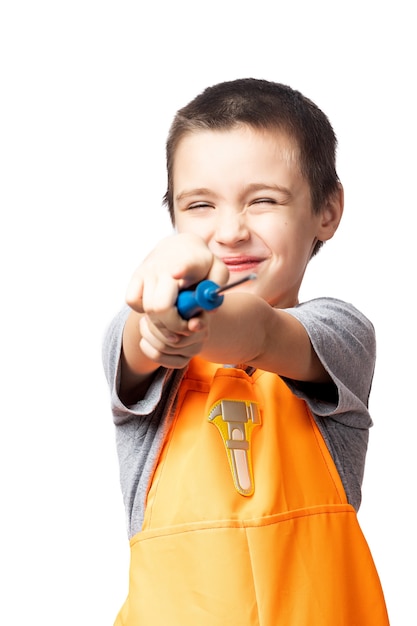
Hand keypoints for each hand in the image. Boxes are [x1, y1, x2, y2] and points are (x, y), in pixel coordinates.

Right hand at [124, 233, 228, 367]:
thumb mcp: (218, 273)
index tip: (177, 273)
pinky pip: (133, 301)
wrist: (180, 245)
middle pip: (161, 306)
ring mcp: (147, 271)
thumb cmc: (202, 265)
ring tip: (175, 318)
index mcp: (190, 262)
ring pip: (148, 309)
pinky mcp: (136, 275)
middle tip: (185, 326)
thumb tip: (209, 311)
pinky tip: (157, 306)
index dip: (181, 270)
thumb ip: (217, 291)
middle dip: (174, 325)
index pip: (185, 265)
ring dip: (162, 322)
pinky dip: (143, 310)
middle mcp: (164, 266)